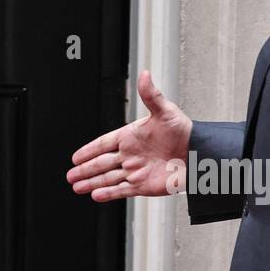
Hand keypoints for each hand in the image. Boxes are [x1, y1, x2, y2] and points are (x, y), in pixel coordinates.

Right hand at [67, 70, 192, 200]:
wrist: (199, 155)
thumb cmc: (184, 131)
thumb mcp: (165, 111)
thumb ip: (151, 95)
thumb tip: (145, 74)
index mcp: (131, 136)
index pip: (103, 143)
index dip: (89, 150)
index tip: (76, 156)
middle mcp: (131, 155)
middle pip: (101, 163)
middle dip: (85, 169)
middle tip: (70, 174)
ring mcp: (136, 171)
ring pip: (108, 178)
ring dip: (92, 182)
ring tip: (77, 186)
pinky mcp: (144, 185)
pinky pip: (122, 190)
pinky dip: (109, 193)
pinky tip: (96, 195)